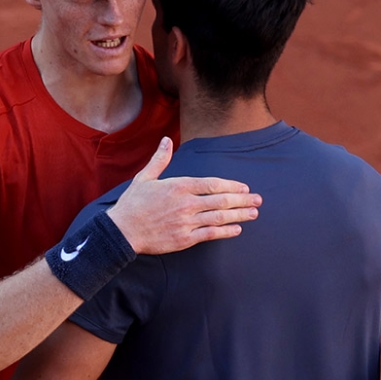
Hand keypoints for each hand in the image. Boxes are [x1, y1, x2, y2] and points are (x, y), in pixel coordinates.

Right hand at [108, 137, 261, 254]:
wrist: (122, 231)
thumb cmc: (133, 203)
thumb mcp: (145, 177)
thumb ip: (160, 159)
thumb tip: (167, 140)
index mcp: (179, 186)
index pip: (212, 184)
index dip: (231, 186)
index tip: (244, 187)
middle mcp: (186, 204)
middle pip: (221, 200)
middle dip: (242, 200)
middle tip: (258, 200)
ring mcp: (187, 222)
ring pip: (220, 217)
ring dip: (240, 215)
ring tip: (254, 213)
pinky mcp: (184, 239)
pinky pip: (210, 234)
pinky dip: (226, 231)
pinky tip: (237, 229)